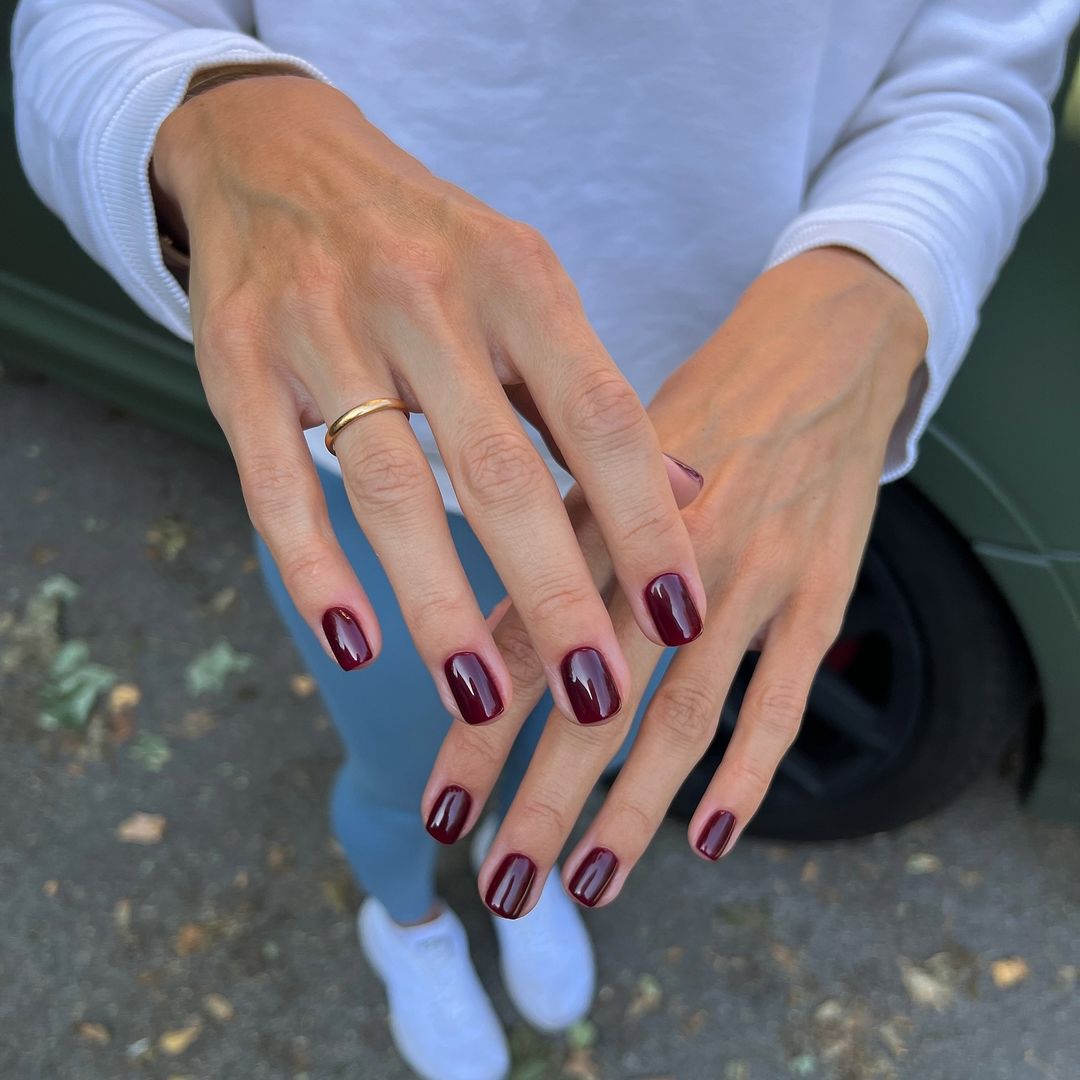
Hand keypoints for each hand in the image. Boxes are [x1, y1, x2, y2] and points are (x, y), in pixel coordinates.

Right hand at [152, 75, 704, 721]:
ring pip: (391, 488)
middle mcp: (425, 297)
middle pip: (500, 470)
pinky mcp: (240, 363)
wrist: (278, 155)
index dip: (646, 522)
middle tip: (598, 696)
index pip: (601, 416)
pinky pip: (277, 483)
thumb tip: (687, 492)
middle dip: (553, 596)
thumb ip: (591, 394)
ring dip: (441, 608)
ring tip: (483, 702)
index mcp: (516, 279)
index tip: (680, 616)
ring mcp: (324, 329)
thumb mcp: (524, 288)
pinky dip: (315, 570)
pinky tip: (355, 644)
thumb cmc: (425, 241)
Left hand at [422, 246, 927, 914]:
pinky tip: (710, 839)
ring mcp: (748, 577)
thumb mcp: (602, 456)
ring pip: (682, 714)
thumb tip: (482, 639)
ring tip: (586, 884)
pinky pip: (781, 700)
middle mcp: (662, 555)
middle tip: (503, 883)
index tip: (439, 810)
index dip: (478, 733)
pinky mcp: (817, 594)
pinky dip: (748, 775)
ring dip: (631, 810)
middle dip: (541, 798)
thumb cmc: (693, 410)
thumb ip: (548, 541)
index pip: (521, 641)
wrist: (816, 351)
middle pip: (594, 697)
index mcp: (593, 515)